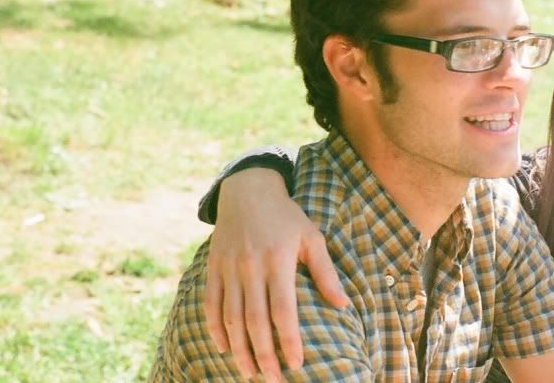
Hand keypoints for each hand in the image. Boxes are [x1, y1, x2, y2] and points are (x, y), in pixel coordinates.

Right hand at [203, 168, 347, 381]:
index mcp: (278, 259)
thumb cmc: (286, 216)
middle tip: (272, 380)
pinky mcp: (213, 267)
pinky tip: (224, 347)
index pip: (283, 310)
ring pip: (230, 317)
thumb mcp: (311, 237)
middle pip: (254, 321)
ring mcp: (229, 267)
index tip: (296, 364)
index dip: (288, 340)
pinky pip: (211, 304)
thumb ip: (325, 272)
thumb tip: (343, 304)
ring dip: (239, 349)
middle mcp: (251, 266)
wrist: (247, 190)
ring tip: (249, 372)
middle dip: (263, 355)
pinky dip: (215, 329)